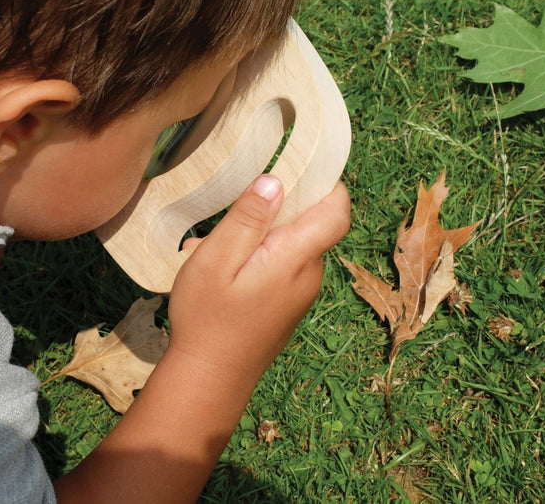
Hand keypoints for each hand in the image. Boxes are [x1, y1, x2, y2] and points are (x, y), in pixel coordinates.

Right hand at [166, 175, 350, 384]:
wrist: (209, 380)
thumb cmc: (208, 318)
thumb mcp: (217, 260)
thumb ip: (248, 219)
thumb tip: (276, 181)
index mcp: (296, 258)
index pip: (336, 212)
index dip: (329, 183)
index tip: (302, 163)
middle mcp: (309, 275)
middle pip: (312, 224)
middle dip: (279, 209)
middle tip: (235, 214)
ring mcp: (301, 293)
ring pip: (293, 244)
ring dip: (263, 234)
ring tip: (218, 247)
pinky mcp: (289, 304)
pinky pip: (285, 265)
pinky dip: (261, 255)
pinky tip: (226, 269)